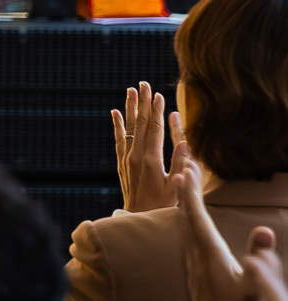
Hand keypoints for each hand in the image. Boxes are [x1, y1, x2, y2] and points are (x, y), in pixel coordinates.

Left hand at [113, 83, 180, 211]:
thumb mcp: (177, 186)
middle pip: (140, 123)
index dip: (156, 111)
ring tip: (131, 90)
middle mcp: (135, 156)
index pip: (154, 129)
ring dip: (130, 108)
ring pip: (127, 128)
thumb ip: (180, 163)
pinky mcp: (121, 163)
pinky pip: (118, 139)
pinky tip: (114, 112)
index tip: (159, 95)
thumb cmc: (164, 204)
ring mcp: (126, 158)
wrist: (139, 216)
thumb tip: (185, 141)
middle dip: (143, 102)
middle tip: (144, 83)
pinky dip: (116, 124)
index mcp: (151, 160)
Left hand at [176, 150, 272, 300]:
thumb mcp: (254, 288)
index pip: (196, 216)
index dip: (191, 192)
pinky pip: (188, 239)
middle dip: (186, 191)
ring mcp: (194, 264)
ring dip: (185, 204)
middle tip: (183, 167)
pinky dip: (188, 222)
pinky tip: (191, 224)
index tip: (187, 169)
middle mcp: (196, 256)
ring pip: (185, 227)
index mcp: (209, 254)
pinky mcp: (196, 273)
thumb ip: (259, 260)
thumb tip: (264, 230)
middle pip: (186, 216)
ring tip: (183, 187)